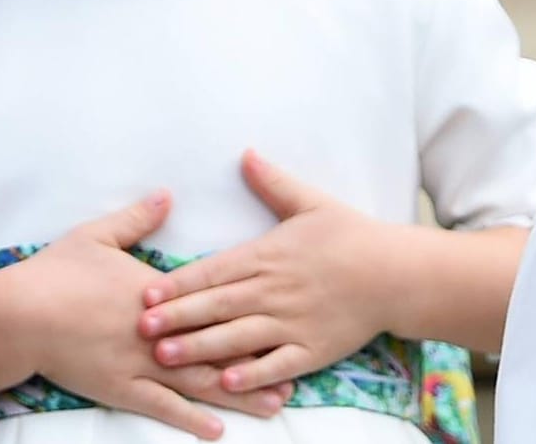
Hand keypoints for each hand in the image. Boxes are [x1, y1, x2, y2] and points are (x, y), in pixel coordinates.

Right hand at [3, 192, 290, 435]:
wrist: (17, 314)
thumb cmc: (56, 273)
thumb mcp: (98, 236)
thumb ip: (138, 218)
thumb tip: (167, 194)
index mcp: (159, 291)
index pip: (214, 301)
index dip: (251, 309)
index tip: (286, 311)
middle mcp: (158, 329)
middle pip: (219, 345)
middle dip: (261, 357)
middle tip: (301, 367)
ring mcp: (140, 362)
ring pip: (199, 381)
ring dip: (239, 392)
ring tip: (276, 403)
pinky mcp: (120, 389)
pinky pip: (162, 407)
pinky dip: (191, 418)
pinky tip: (217, 429)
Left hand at [138, 151, 395, 393]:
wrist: (396, 273)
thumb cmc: (352, 235)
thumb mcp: (311, 203)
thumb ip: (273, 183)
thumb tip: (245, 154)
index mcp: (268, 256)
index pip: (213, 272)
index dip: (177, 285)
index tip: (146, 295)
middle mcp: (274, 291)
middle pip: (215, 306)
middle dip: (175, 319)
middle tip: (139, 330)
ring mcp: (292, 323)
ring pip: (236, 338)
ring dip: (199, 348)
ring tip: (165, 357)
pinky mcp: (311, 350)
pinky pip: (274, 365)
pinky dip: (249, 374)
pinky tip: (224, 380)